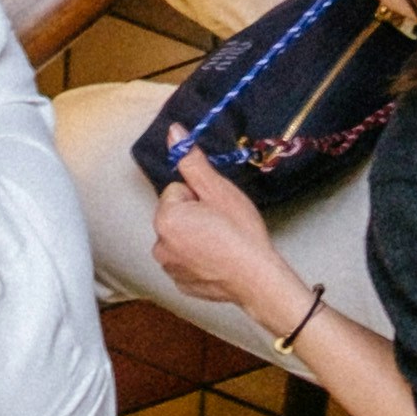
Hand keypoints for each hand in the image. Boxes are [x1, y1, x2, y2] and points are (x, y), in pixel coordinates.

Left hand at [150, 148, 303, 322]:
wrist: (257, 278)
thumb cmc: (239, 231)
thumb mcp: (218, 189)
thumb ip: (191, 161)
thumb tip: (173, 131)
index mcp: (165, 219)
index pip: (177, 191)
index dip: (199, 195)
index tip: (216, 207)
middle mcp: (159, 246)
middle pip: (175, 214)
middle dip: (194, 214)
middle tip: (221, 223)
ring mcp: (170, 269)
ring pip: (180, 237)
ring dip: (195, 235)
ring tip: (221, 241)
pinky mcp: (181, 285)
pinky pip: (185, 260)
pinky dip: (198, 258)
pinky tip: (218, 259)